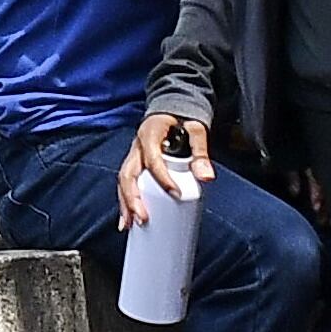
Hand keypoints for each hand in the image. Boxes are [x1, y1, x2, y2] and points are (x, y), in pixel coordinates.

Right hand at [119, 111, 204, 229]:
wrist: (172, 106)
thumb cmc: (182, 118)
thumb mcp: (196, 129)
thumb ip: (201, 151)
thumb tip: (206, 177)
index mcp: (150, 135)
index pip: (152, 159)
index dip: (162, 177)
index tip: (175, 193)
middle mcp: (137, 146)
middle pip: (128, 174)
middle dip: (133, 198)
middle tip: (143, 218)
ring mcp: (134, 156)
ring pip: (124, 181)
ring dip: (126, 204)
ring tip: (131, 224)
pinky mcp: (136, 165)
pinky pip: (127, 184)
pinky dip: (126, 202)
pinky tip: (129, 220)